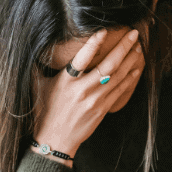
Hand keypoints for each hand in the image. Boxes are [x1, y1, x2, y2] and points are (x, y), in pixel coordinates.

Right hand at [32, 28, 144, 158]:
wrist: (54, 140)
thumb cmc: (44, 112)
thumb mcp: (37, 86)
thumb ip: (38, 67)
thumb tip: (34, 47)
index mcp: (66, 81)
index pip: (81, 58)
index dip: (93, 44)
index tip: (104, 30)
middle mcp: (82, 90)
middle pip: (108, 65)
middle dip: (123, 47)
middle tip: (134, 33)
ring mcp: (95, 100)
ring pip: (118, 76)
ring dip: (130, 60)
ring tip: (138, 47)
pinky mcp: (102, 109)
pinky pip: (119, 90)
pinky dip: (129, 78)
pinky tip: (136, 68)